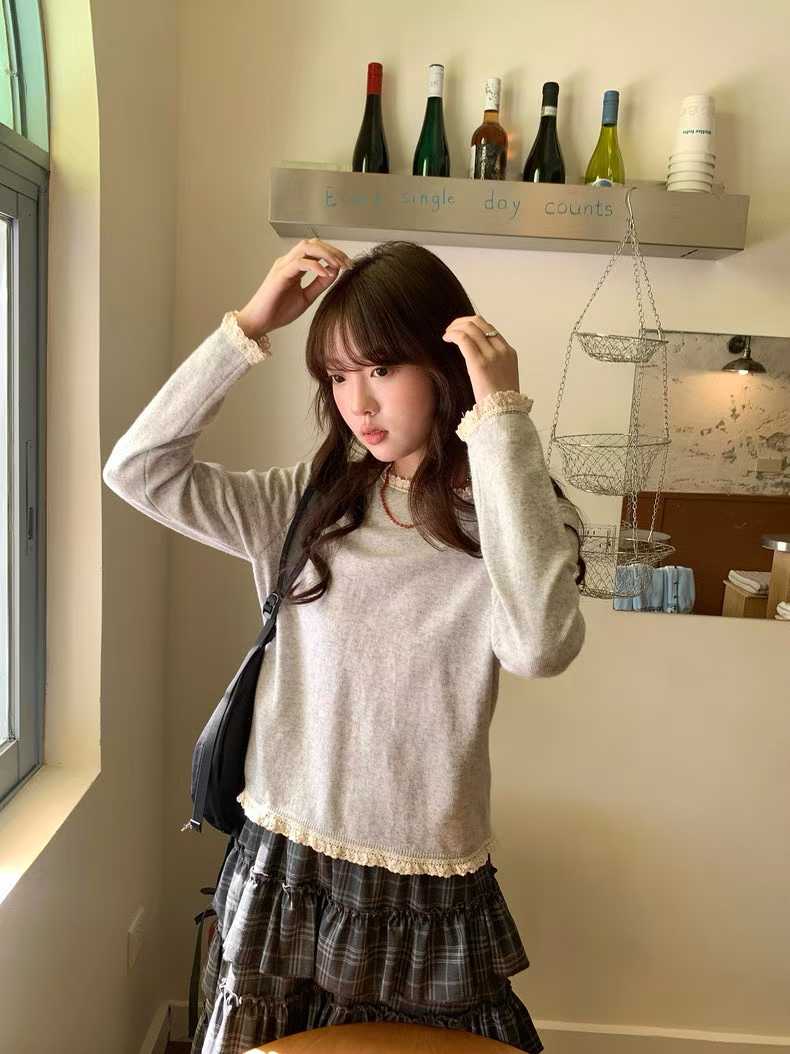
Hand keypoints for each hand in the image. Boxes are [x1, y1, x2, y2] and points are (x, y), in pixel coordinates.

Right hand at [236, 237, 352, 338]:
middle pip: (312, 243)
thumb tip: (335, 272)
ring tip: (339, 264)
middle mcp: (288, 262)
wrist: (259, 323)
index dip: (334, 253)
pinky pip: (299, 263)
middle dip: (333, 250)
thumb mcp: (306, 297)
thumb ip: (319, 284)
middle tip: (348, 263)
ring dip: (326, 254)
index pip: (316, 249)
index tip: (348, 264)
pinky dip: (315, 266)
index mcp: (294, 266)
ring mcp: (282, 267)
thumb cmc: (278, 311)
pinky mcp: (279, 275)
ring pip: (306, 247)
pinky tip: (326, 274)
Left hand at [442, 315, 520, 403]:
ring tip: (447, 334)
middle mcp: (501, 350)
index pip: (490, 328)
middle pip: (480, 322)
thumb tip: (477, 361)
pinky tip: (446, 338)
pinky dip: (453, 334)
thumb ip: (494, 365)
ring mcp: (491, 355)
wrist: (504, 413)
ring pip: (471, 327)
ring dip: (455, 327)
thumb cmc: (501, 402)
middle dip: (462, 322)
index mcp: (509, 352)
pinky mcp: (479, 362)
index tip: (462, 330)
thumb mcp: (502, 378)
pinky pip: (463, 338)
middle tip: (451, 329)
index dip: (473, 325)